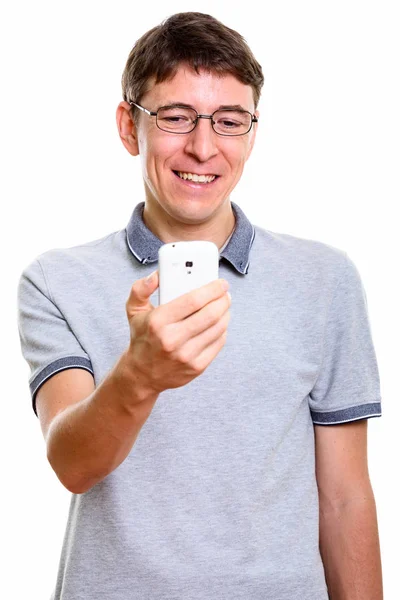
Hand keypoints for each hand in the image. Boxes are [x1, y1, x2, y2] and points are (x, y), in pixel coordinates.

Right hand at [125, 270, 230, 396]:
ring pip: (218, 328)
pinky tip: (218, 324)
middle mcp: (172, 339)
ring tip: (223, 306)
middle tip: (225, 293)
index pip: (192, 300)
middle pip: (210, 314)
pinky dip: (222, 330)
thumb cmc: (142, 337)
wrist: (142, 374)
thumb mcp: (134, 310)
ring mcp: (186, 355)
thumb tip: (157, 275)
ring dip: (225, 313)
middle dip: (223, 300)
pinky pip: (218, 343)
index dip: (211, 289)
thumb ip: (141, 288)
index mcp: (157, 322)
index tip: (221, 283)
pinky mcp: (196, 367)